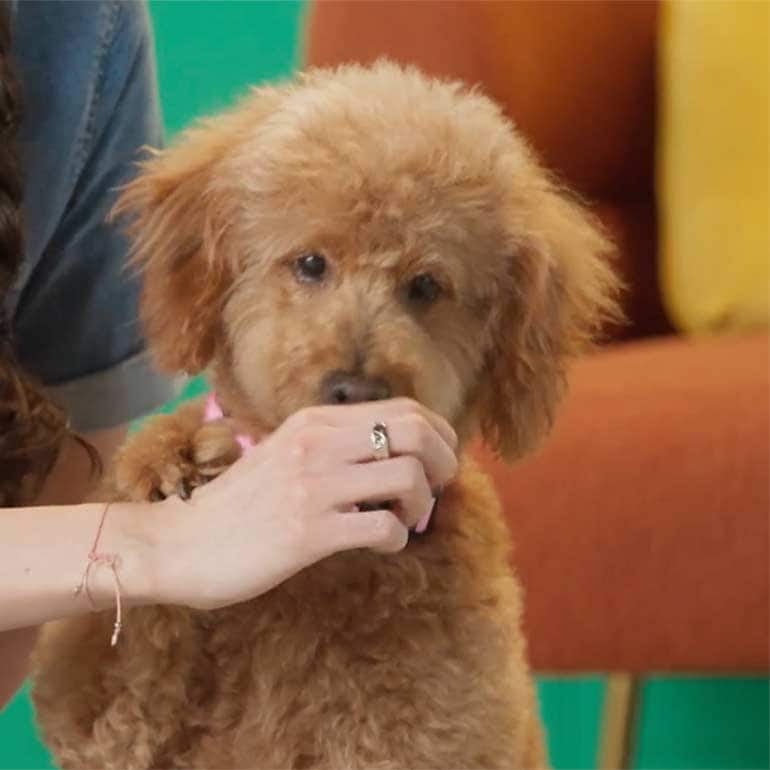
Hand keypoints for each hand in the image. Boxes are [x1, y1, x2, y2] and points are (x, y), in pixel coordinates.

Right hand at [151, 399, 457, 609]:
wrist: (181, 543)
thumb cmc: (239, 503)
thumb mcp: (286, 453)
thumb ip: (334, 445)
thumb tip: (393, 453)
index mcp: (314, 421)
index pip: (405, 409)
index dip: (440, 435)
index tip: (438, 462)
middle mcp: (317, 443)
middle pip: (417, 433)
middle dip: (445, 462)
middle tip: (435, 488)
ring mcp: (314, 486)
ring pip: (408, 477)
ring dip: (422, 503)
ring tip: (405, 518)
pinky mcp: (309, 532)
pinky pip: (384, 528)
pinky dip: (399, 539)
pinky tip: (383, 544)